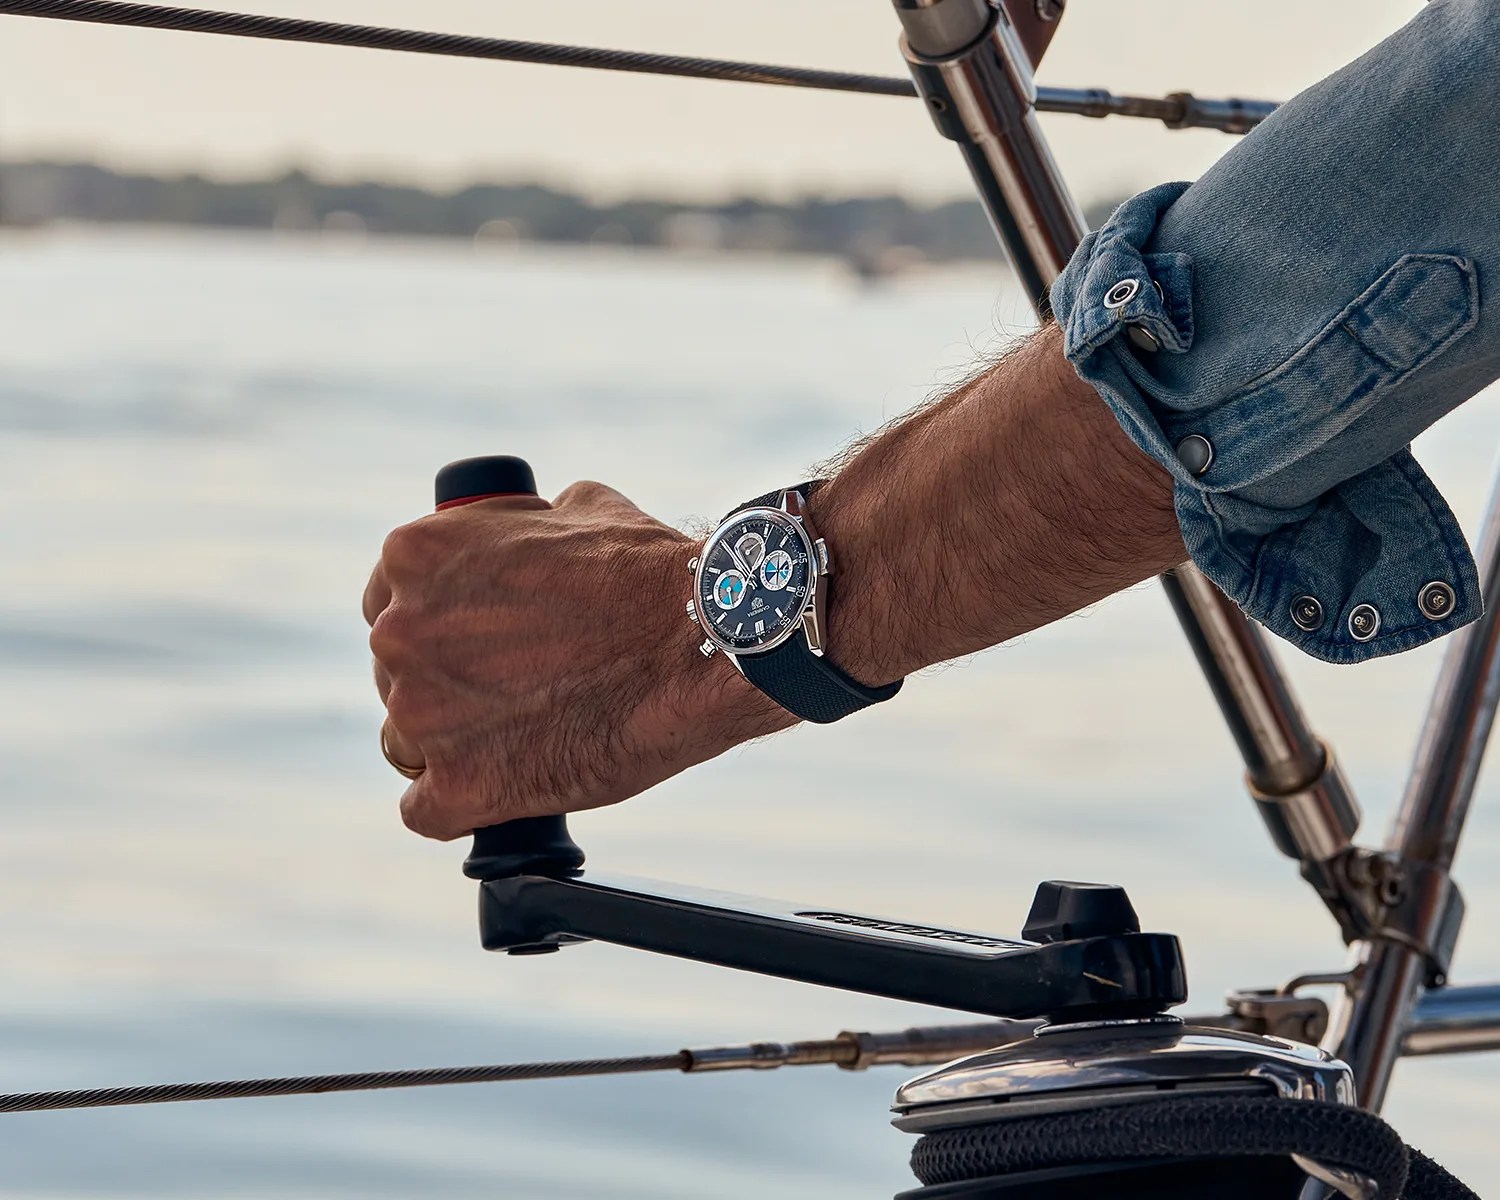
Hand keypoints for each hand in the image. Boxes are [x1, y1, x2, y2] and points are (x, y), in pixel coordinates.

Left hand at [364, 482, 795, 839]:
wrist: (704, 642)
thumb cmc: (651, 572)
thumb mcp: (578, 508)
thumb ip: (525, 524)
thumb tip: (534, 530)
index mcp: (416, 556)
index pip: (390, 600)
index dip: (437, 623)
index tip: (474, 640)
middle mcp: (401, 632)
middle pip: (396, 673)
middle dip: (446, 683)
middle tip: (512, 690)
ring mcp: (424, 715)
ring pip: (407, 744)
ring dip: (451, 745)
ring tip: (521, 739)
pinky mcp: (462, 787)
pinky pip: (427, 812)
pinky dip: (463, 805)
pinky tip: (503, 790)